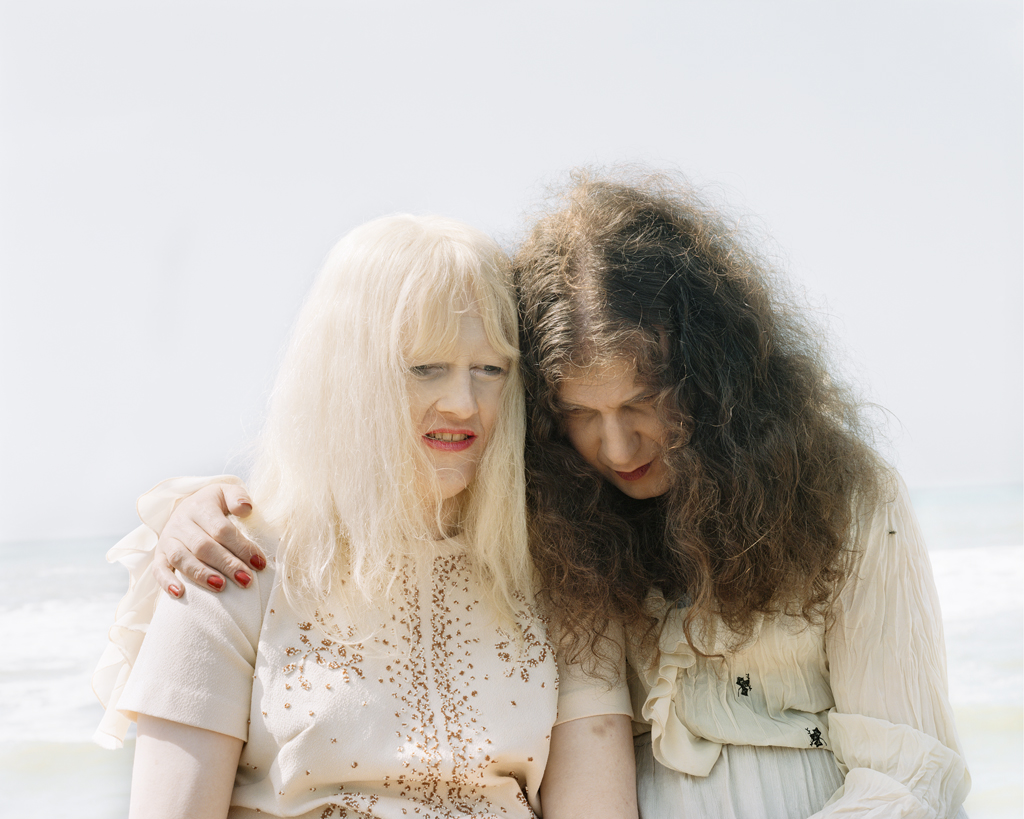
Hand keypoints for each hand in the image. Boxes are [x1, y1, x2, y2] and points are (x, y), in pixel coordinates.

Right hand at [153, 483, 265, 597]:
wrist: (188, 507)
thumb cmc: (215, 505)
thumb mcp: (227, 493)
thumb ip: (238, 497)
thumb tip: (246, 508)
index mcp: (200, 506)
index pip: (221, 529)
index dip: (241, 547)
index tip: (259, 563)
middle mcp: (181, 522)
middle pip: (203, 546)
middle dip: (226, 564)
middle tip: (246, 580)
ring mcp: (168, 539)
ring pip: (181, 558)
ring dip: (201, 574)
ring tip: (221, 587)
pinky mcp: (159, 554)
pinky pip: (158, 569)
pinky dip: (166, 581)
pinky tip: (179, 593)